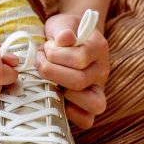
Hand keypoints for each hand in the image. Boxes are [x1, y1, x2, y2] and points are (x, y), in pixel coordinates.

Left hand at [36, 13, 109, 128]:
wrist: (69, 37)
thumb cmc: (63, 32)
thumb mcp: (62, 24)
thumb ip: (63, 29)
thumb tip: (65, 38)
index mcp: (98, 47)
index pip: (80, 58)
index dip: (56, 55)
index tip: (45, 48)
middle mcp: (102, 70)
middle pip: (80, 81)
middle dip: (51, 72)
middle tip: (41, 62)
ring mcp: (98, 89)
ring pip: (94, 104)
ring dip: (64, 93)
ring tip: (50, 81)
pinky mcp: (88, 104)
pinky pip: (88, 119)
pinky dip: (72, 114)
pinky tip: (56, 97)